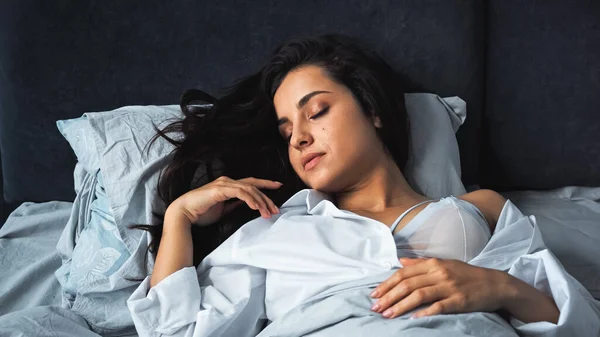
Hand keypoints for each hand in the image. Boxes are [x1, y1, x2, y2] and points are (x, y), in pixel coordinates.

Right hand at [169, 176, 282, 226]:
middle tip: (276, 209)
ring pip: (249, 189)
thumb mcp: (223, 209)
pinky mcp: (220, 190)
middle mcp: (227, 181)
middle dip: (267, 198)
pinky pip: (240, 192)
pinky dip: (250, 199)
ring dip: (260, 201)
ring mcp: (223, 184)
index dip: (265, 184)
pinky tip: (256, 207)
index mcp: (228, 185)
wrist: (184, 214)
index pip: (251, 183)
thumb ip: (234, 204)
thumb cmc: (201, 213)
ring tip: (267, 213)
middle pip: (253, 186)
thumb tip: (247, 204)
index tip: (279, 186)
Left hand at [370, 257, 509, 318]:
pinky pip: (438, 306)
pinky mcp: (459, 300)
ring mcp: (449, 287)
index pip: (403, 273)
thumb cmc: (466, 275)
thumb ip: (420, 263)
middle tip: (375, 307)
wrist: (495, 284)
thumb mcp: (443, 263)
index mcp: (433, 263)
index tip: (374, 294)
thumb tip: (400, 261)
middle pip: (407, 284)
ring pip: (419, 295)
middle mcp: (439, 273)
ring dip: (400, 306)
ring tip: (387, 315)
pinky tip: (412, 318)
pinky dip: (424, 312)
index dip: (387, 284)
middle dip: (389, 296)